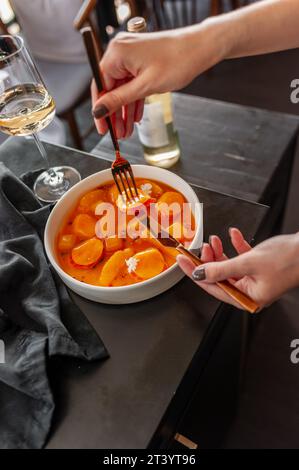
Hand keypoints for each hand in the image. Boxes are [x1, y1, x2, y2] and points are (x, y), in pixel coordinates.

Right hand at [91, 22, 225, 137]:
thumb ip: (119, 100)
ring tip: (127, 131)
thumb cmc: (177, 61)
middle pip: (110, 88)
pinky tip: (135, 118)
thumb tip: (98, 111)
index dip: (100, 110)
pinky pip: (132, 83)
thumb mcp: (145, 86)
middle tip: (117, 134)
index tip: (102, 128)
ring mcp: (131, 55)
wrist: (200, 48)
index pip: (100, 85)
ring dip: (124, 111)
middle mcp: (120, 51)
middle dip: (114, 113)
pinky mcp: (140, 60)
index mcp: (117, 53)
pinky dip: (134, 100)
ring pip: (122, 88)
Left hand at [177, 228, 298, 309]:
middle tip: (199, 247)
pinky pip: (242, 258)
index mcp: (247, 298)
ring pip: (229, 266)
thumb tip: (200, 274)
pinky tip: (233, 236)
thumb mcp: (248, 263)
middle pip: (220, 276)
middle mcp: (250, 291)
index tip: (182, 262)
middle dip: (209, 259)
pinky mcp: (260, 268)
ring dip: (221, 252)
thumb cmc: (288, 260)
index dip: (194, 273)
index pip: (213, 287)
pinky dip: (236, 246)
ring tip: (214, 239)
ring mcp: (255, 280)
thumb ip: (221, 269)